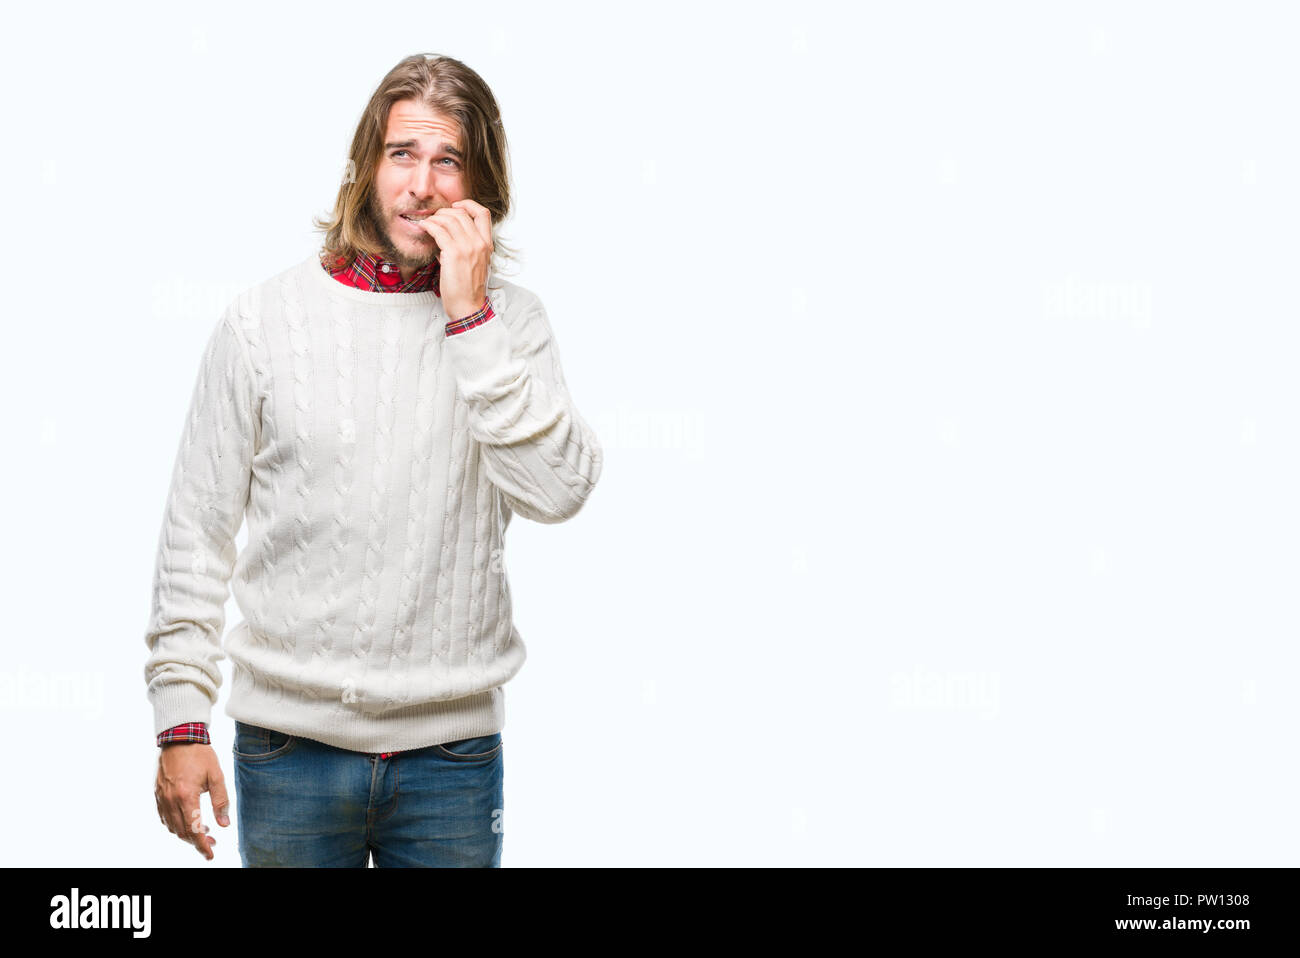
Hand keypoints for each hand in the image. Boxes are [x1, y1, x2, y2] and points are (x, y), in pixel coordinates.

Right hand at [155, 742, 229, 860]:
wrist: (179, 738)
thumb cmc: (200, 755)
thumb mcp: (217, 776)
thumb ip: (221, 801)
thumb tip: (224, 824)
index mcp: (186, 796)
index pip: (194, 829)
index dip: (202, 845)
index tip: (210, 854)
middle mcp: (171, 800)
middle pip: (182, 832)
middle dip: (197, 841)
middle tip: (212, 842)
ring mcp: (161, 797)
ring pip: (171, 827)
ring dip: (186, 834)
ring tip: (203, 830)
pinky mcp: (157, 793)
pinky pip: (164, 817)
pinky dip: (175, 825)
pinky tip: (187, 821)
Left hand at [415, 198, 491, 319]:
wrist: (469, 307)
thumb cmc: (469, 289)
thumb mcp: (475, 264)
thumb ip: (467, 247)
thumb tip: (447, 235)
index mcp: (487, 245)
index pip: (483, 213)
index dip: (468, 204)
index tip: (456, 207)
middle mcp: (480, 243)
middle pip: (462, 213)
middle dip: (445, 211)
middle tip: (435, 218)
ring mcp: (468, 248)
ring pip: (449, 219)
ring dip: (435, 218)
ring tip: (427, 224)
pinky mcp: (454, 254)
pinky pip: (438, 230)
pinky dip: (429, 226)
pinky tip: (424, 228)